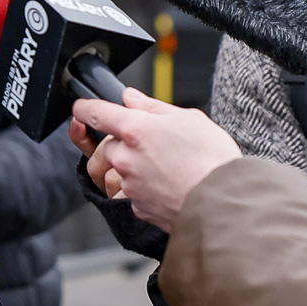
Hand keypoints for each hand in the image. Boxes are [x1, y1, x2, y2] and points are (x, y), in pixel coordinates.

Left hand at [69, 89, 239, 229]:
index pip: (95, 112)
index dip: (85, 108)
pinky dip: (139, 189)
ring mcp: (128, 184)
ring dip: (123, 168)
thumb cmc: (213, 160)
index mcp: (135, 129)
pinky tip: (163, 186)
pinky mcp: (136, 207)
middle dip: (116, 144)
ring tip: (153, 167)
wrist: (224, 204)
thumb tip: (131, 98)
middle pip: (103, 147)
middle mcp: (125, 157)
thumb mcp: (189, 119)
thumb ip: (154, 107)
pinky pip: (127, 194)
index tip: (81, 108)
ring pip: (112, 172)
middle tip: (145, 145)